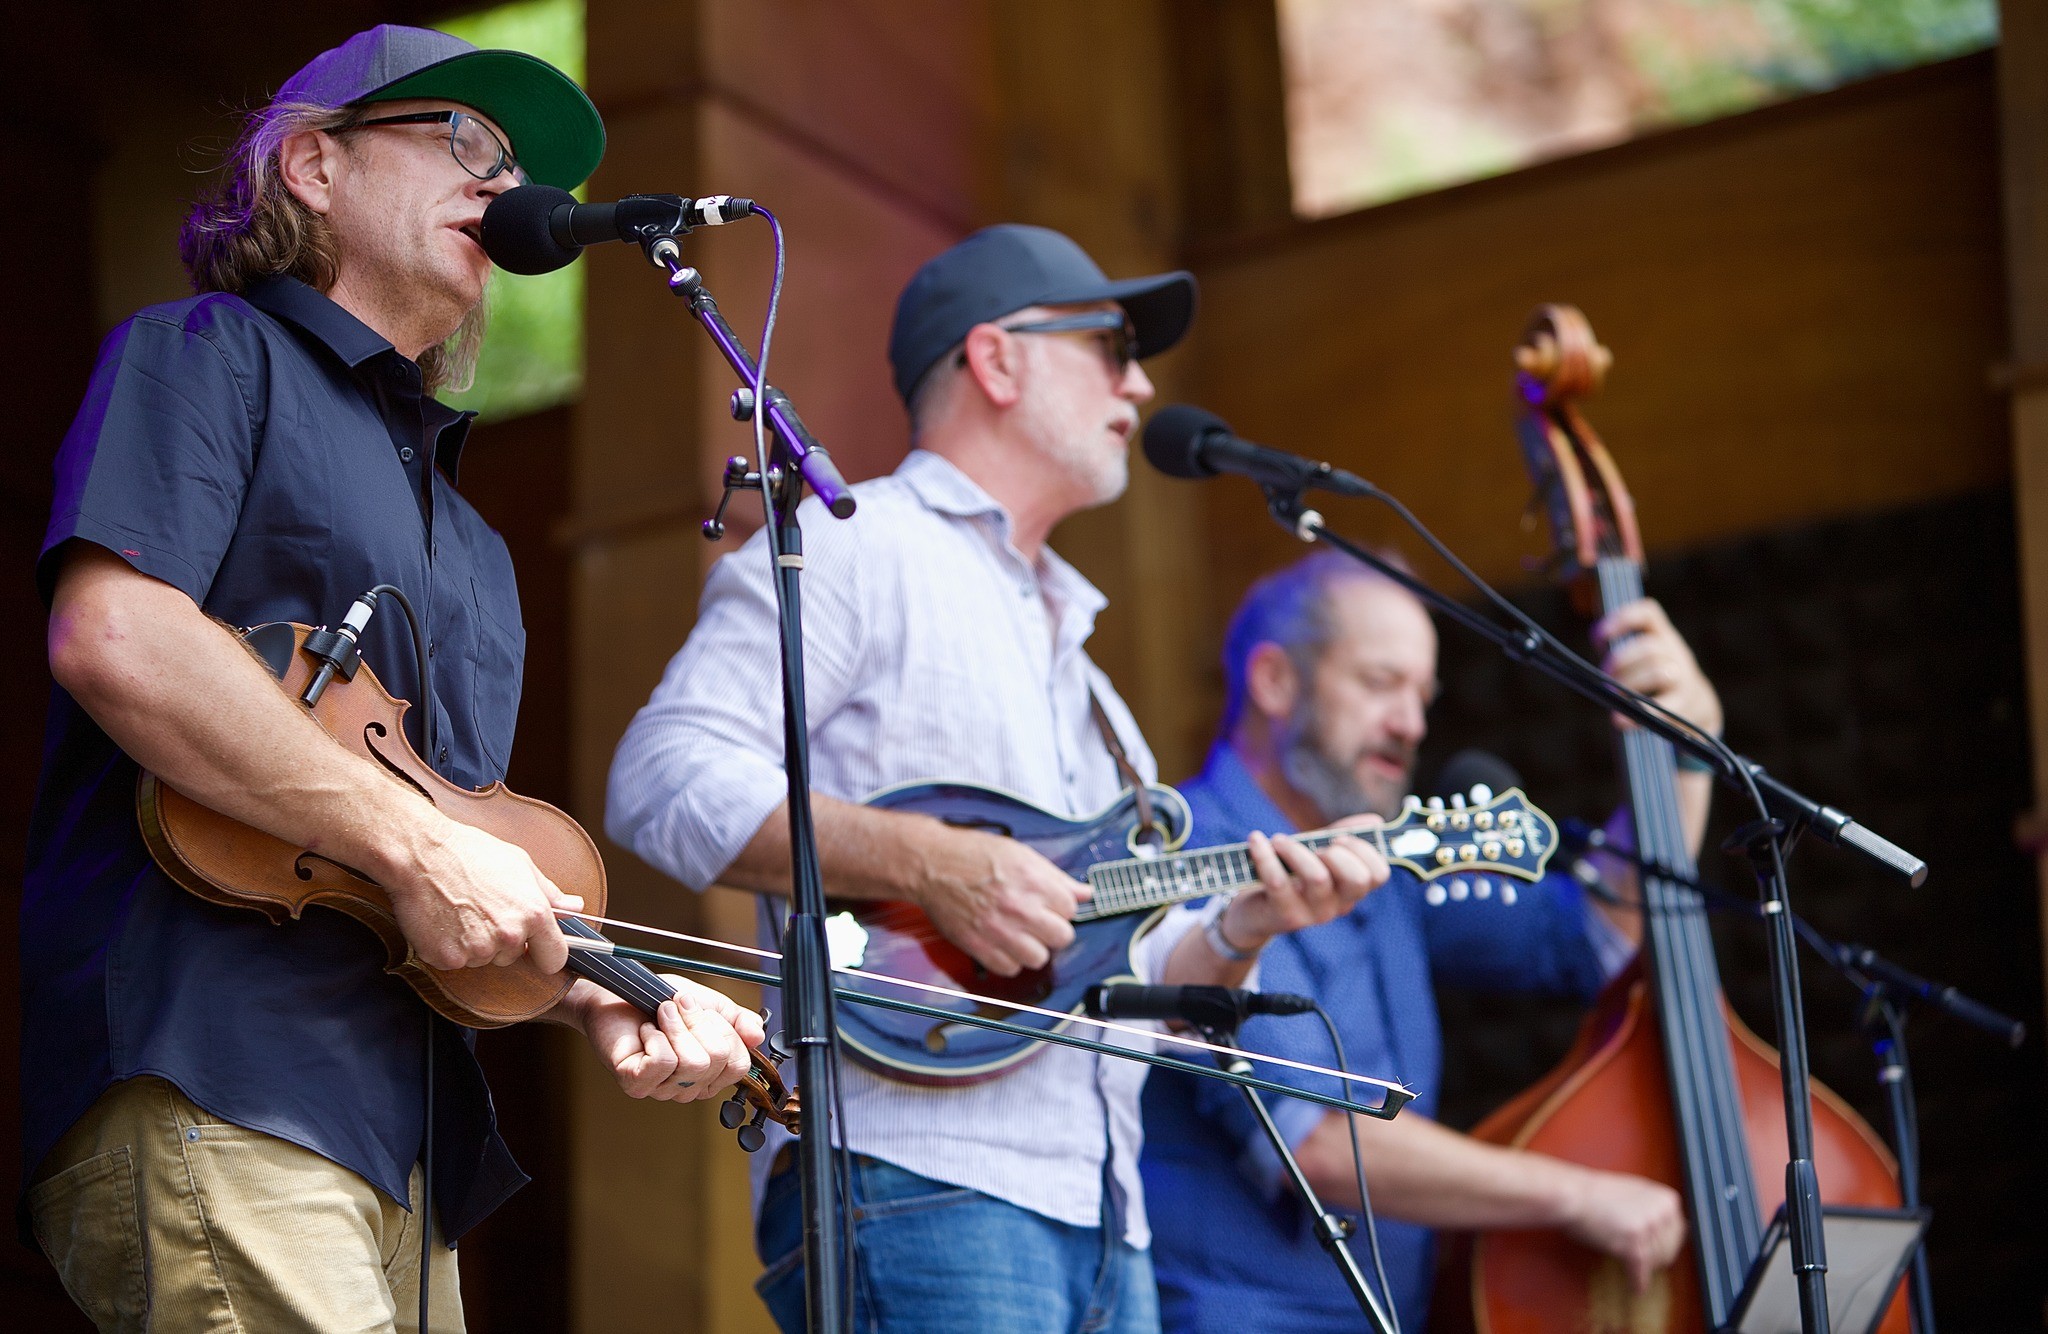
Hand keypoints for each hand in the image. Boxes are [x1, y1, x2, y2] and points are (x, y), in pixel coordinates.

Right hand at [385, 818, 582, 972]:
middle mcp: (509, 936)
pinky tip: (443, 921)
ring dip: (474, 943)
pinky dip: (448, 947)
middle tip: (482, 908)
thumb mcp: (520, 864)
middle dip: (501, 939)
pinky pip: (455, 962)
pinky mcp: (447, 958)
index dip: (546, 953)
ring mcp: (477, 950)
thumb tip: (575, 907)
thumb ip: (550, 893)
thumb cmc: (470, 853)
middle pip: (513, 956)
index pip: (555, 957)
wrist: (420, 853)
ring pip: (483, 959)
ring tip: (460, 910)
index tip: (537, 949)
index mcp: (533, 914)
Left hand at [569, 976, 765, 1102]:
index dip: (726, 1033)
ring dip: (676, 1026)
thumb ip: (738, 1021)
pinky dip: (656, 1035)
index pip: (738, 1065)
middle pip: (716, 1060)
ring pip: (692, 1062)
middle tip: (678, 1008)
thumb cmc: (660, 1001)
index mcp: (710, 1073)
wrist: (619, 993)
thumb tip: (757, 1036)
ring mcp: (662, 1089)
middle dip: (698, 1023)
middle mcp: (689, 1087)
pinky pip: (663, 1062)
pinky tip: (646, 1031)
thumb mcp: (710, 1005)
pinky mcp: (637, 1084)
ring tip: (661, 1014)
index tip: (703, 1012)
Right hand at [911, 823, 1088, 976]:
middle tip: (1039, 920)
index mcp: (1033, 881)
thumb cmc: (972, 855)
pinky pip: (1009, 968)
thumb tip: (1085, 891)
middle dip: (1053, 929)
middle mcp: (1019, 907)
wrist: (931, 865)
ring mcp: (999, 930)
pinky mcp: (979, 946)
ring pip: (1038, 958)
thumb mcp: (1021, 854)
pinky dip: (1009, 959)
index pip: (1072, 908)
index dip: (1061, 906)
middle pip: (1062, 937)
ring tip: (1021, 934)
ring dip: (1033, 948)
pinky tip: (1003, 943)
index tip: (1050, 904)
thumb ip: (1056, 876)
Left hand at [1220, 820, 1389, 951]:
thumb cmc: (1290, 874)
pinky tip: (1256, 840)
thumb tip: (1375, 821)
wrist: (1253, 911)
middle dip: (1337, 853)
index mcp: (1350, 889)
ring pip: (1317, 877)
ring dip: (1296, 849)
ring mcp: (1313, 914)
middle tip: (1316, 847)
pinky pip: (1278, 882)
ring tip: (1278, 840)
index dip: (1363, 850)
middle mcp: (1338, 905)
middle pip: (1357, 879)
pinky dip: (1265, 854)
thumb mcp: (1318, 852)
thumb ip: (1344, 835)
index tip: (1339, 839)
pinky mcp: (1285, 916)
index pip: (1378, 875)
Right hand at [1563, 1169, 1685, 1293]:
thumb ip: (1655, 1208)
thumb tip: (1670, 1229)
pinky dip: (1637, 1283)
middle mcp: (1662, 1212)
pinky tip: (1634, 1287)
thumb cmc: (1595, 1193)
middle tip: (1640, 1260)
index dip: (1664, 1244)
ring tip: (1630, 1265)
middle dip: (1655, 1258)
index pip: (1678, 1232)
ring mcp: (1649, 1229)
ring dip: (1643, 1267)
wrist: (1571, 1194)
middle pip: (1669, 1250)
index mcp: (1667, 1199)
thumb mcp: (1635, 1191)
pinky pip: (1640, 1273)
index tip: (1656, 1251)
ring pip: (1656, 1263)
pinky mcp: (1633, 1246)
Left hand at [1593, 598, 1721, 736]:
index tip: (1597, 635)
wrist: (1698, 706)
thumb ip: (1620, 655)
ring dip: (1629, 685)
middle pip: (1649, 648)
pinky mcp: (1685, 704)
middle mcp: (1676, 652)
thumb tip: (1585, 667)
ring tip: (1613, 696)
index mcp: (1662, 635)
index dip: (1623, 619)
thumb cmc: (1655, 680)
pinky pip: (1664, 707)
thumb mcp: (1643, 659)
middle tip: (1605, 676)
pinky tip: (1620, 721)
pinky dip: (1638, 712)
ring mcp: (1684, 677)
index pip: (1649, 614)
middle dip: (1620, 662)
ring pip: (1659, 673)